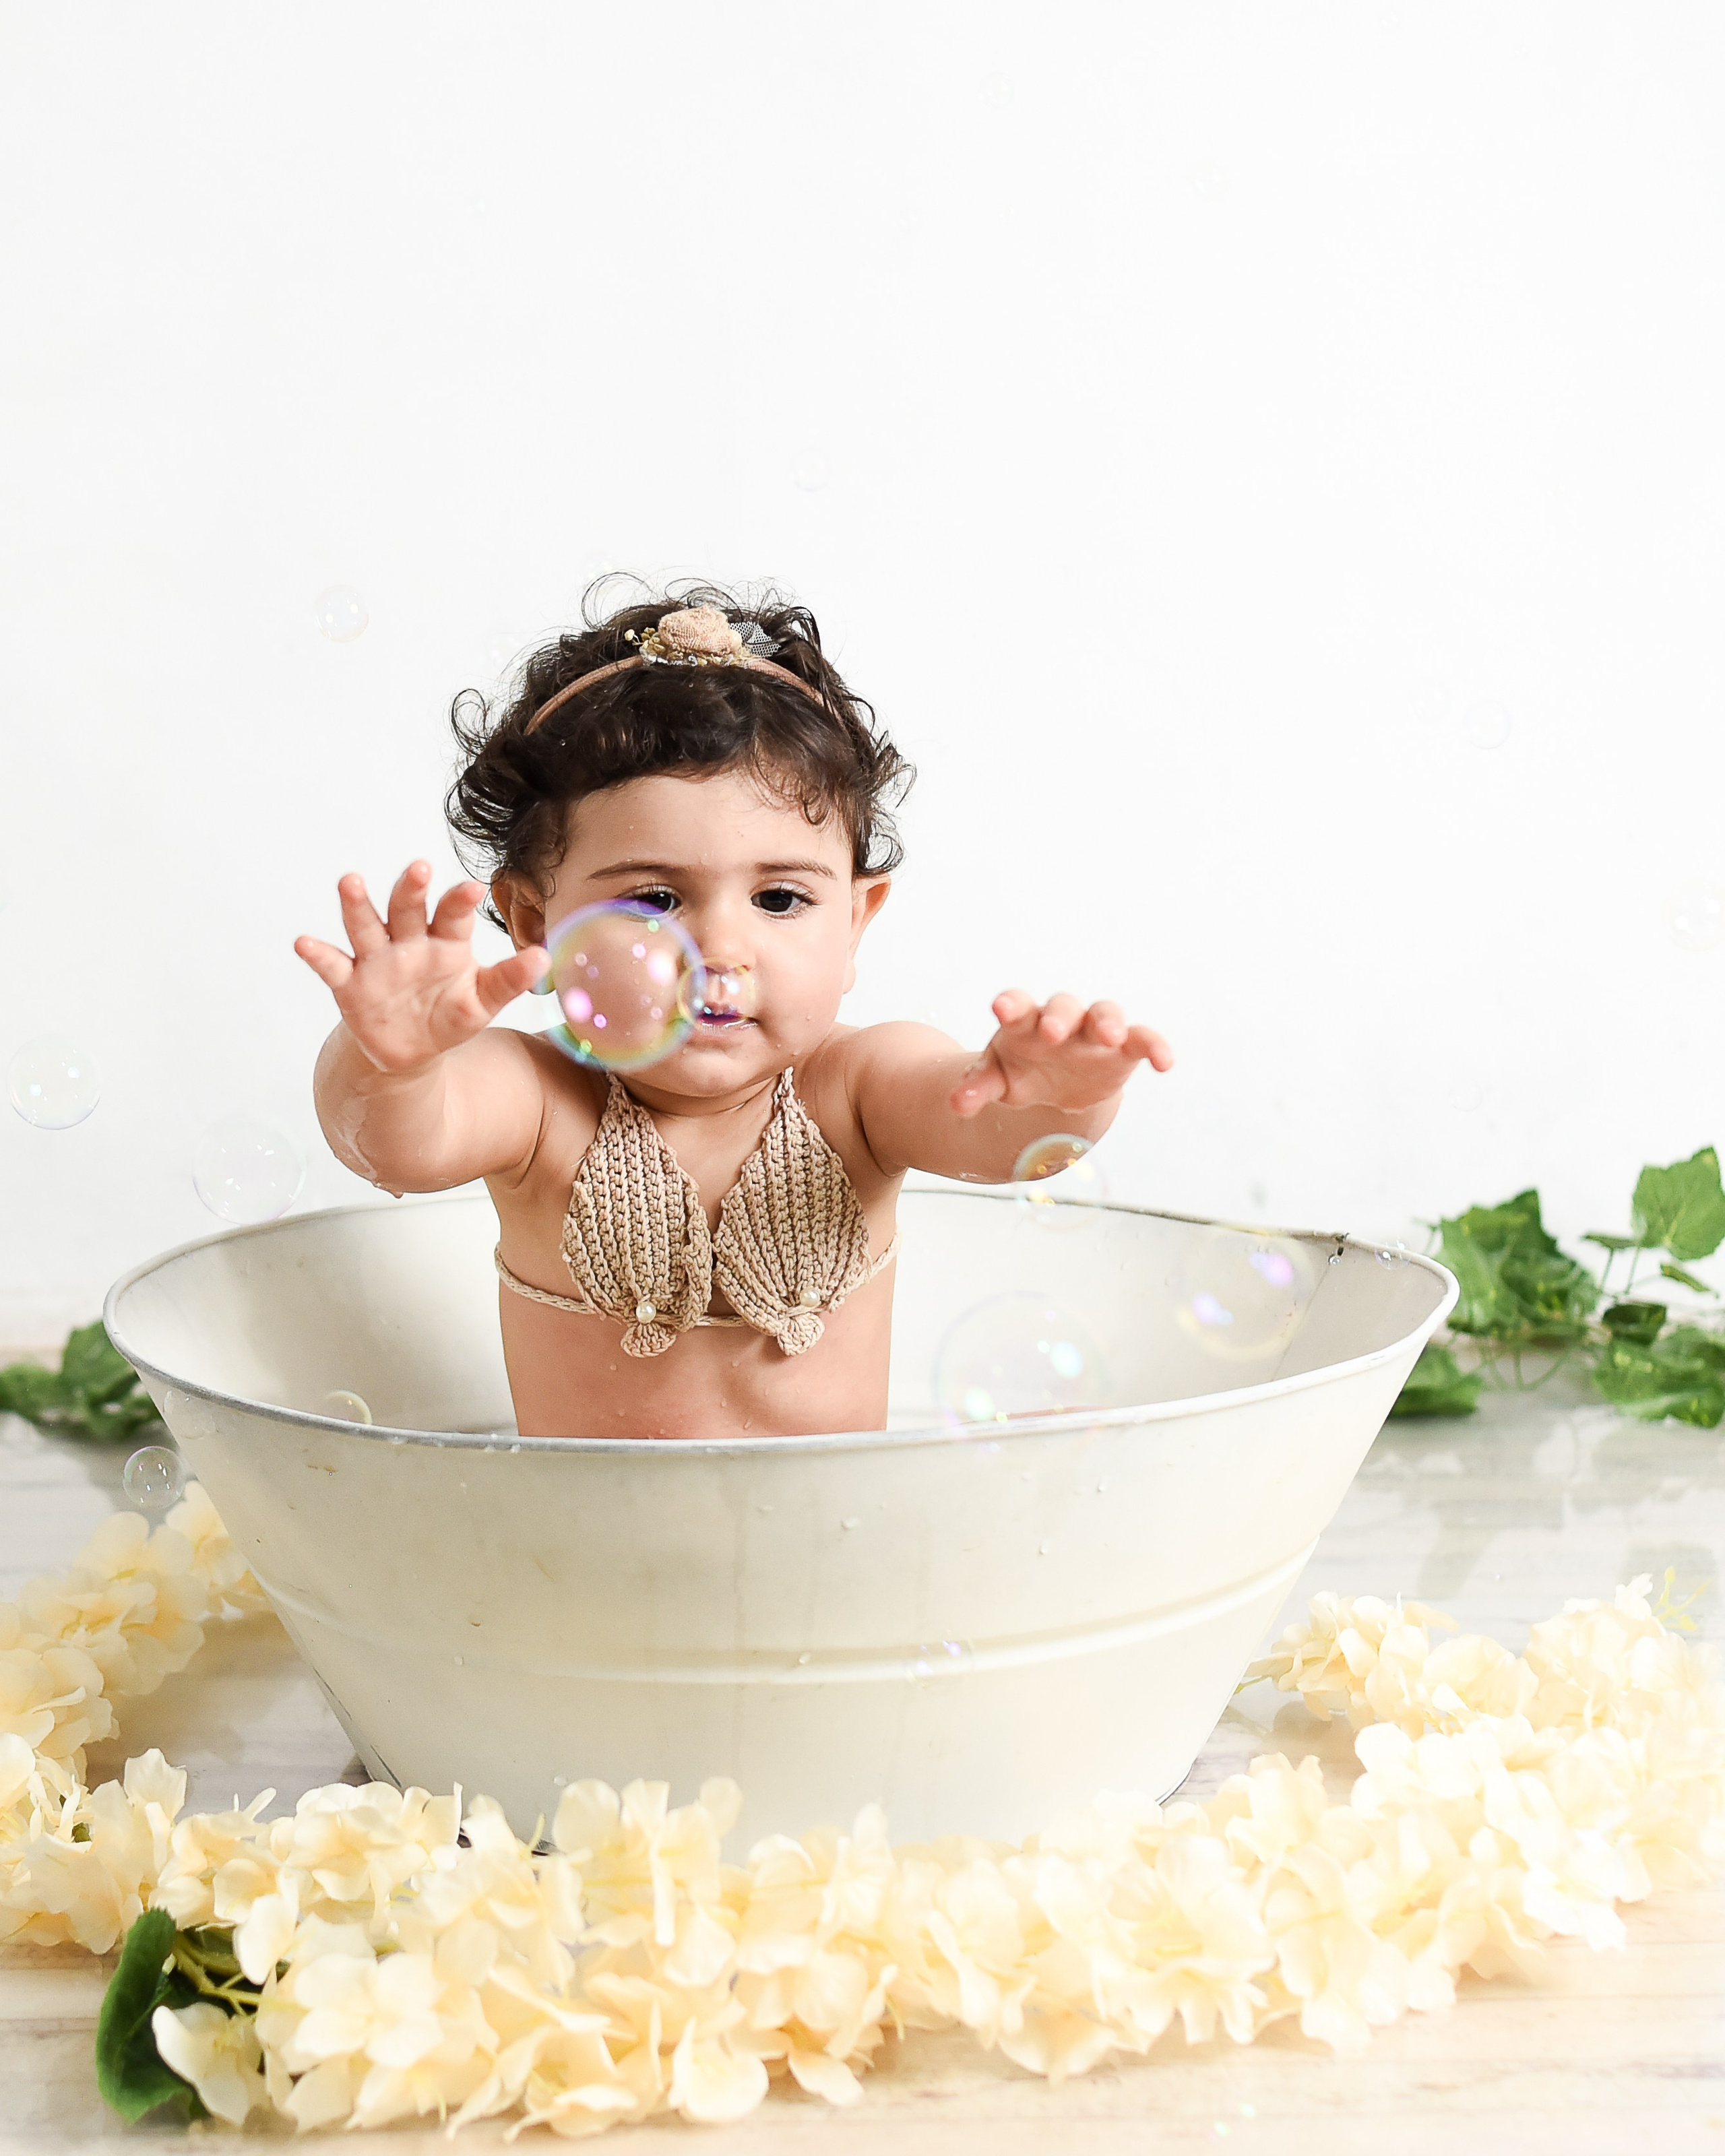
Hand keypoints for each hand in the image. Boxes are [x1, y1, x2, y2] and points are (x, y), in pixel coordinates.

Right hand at [295, 863, 547, 1073]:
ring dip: (357, 905)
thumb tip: (543, 958)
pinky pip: (332, 966)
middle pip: (407, 910)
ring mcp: (377, 961)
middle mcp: (408, 943)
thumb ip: (508, 980)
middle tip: (417, 869)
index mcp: (445, 943)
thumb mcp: (482, 1002)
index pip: (452, 917)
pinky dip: (318, 954)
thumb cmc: (450, 1015)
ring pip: (366, 927)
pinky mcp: (350, 984)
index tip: (470, 888)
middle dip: (410, 889)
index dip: (459, 902)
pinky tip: (304, 942)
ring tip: (351, 882)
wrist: (412, 1051)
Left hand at [949, 990, 1172, 1117]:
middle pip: (1063, 1006)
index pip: (1017, 1006)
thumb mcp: (996, 1080)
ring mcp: (1094, 1032)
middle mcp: (1061, 1020)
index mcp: (1024, 1023)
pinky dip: (1155, 1046)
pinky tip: (1165, 1063)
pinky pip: (1142, 1039)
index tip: (1000, 1009)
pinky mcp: (1123, 1049)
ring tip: (1109, 1037)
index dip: (1010, 1004)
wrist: (1054, 1086)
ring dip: (1108, 1022)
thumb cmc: (1020, 1072)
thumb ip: (978, 1087)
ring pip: (1105, 1014)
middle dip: (1058, 1016)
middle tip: (1052, 1032)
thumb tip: (956, 1104)